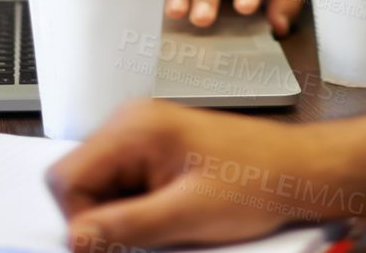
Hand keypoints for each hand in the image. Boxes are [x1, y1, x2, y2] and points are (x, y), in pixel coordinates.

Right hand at [48, 99, 328, 250]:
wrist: (299, 171)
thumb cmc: (258, 180)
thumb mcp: (187, 214)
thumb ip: (126, 226)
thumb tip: (76, 238)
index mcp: (134, 127)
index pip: (66, 177)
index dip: (80, 218)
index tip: (108, 242)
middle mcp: (132, 124)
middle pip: (80, 183)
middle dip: (103, 218)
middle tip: (146, 234)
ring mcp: (144, 137)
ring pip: (102, 190)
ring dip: (123, 217)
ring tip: (166, 222)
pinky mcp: (157, 154)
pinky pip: (126, 189)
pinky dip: (139, 211)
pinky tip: (170, 216)